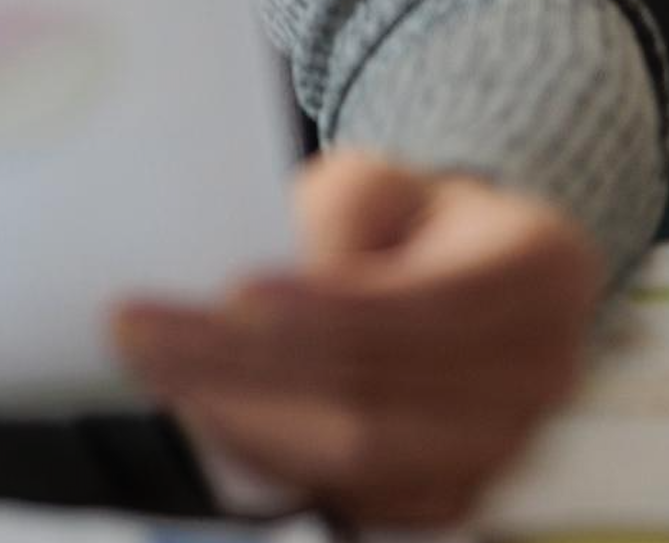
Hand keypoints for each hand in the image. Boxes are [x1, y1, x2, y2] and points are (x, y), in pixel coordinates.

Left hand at [115, 152, 604, 526]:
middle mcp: (537, 372)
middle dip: (245, 364)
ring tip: (152, 367)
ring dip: (241, 414)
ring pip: (359, 456)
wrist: (449, 275)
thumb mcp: (378, 178)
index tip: (235, 293)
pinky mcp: (447, 492)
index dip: (331, 307)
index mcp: (538, 271)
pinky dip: (267, 455)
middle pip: (380, 392)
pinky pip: (351, 496)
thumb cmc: (403, 221)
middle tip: (138, 329)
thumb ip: (344, 204)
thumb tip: (287, 273)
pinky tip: (197, 409)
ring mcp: (499, 446)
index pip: (429, 303)